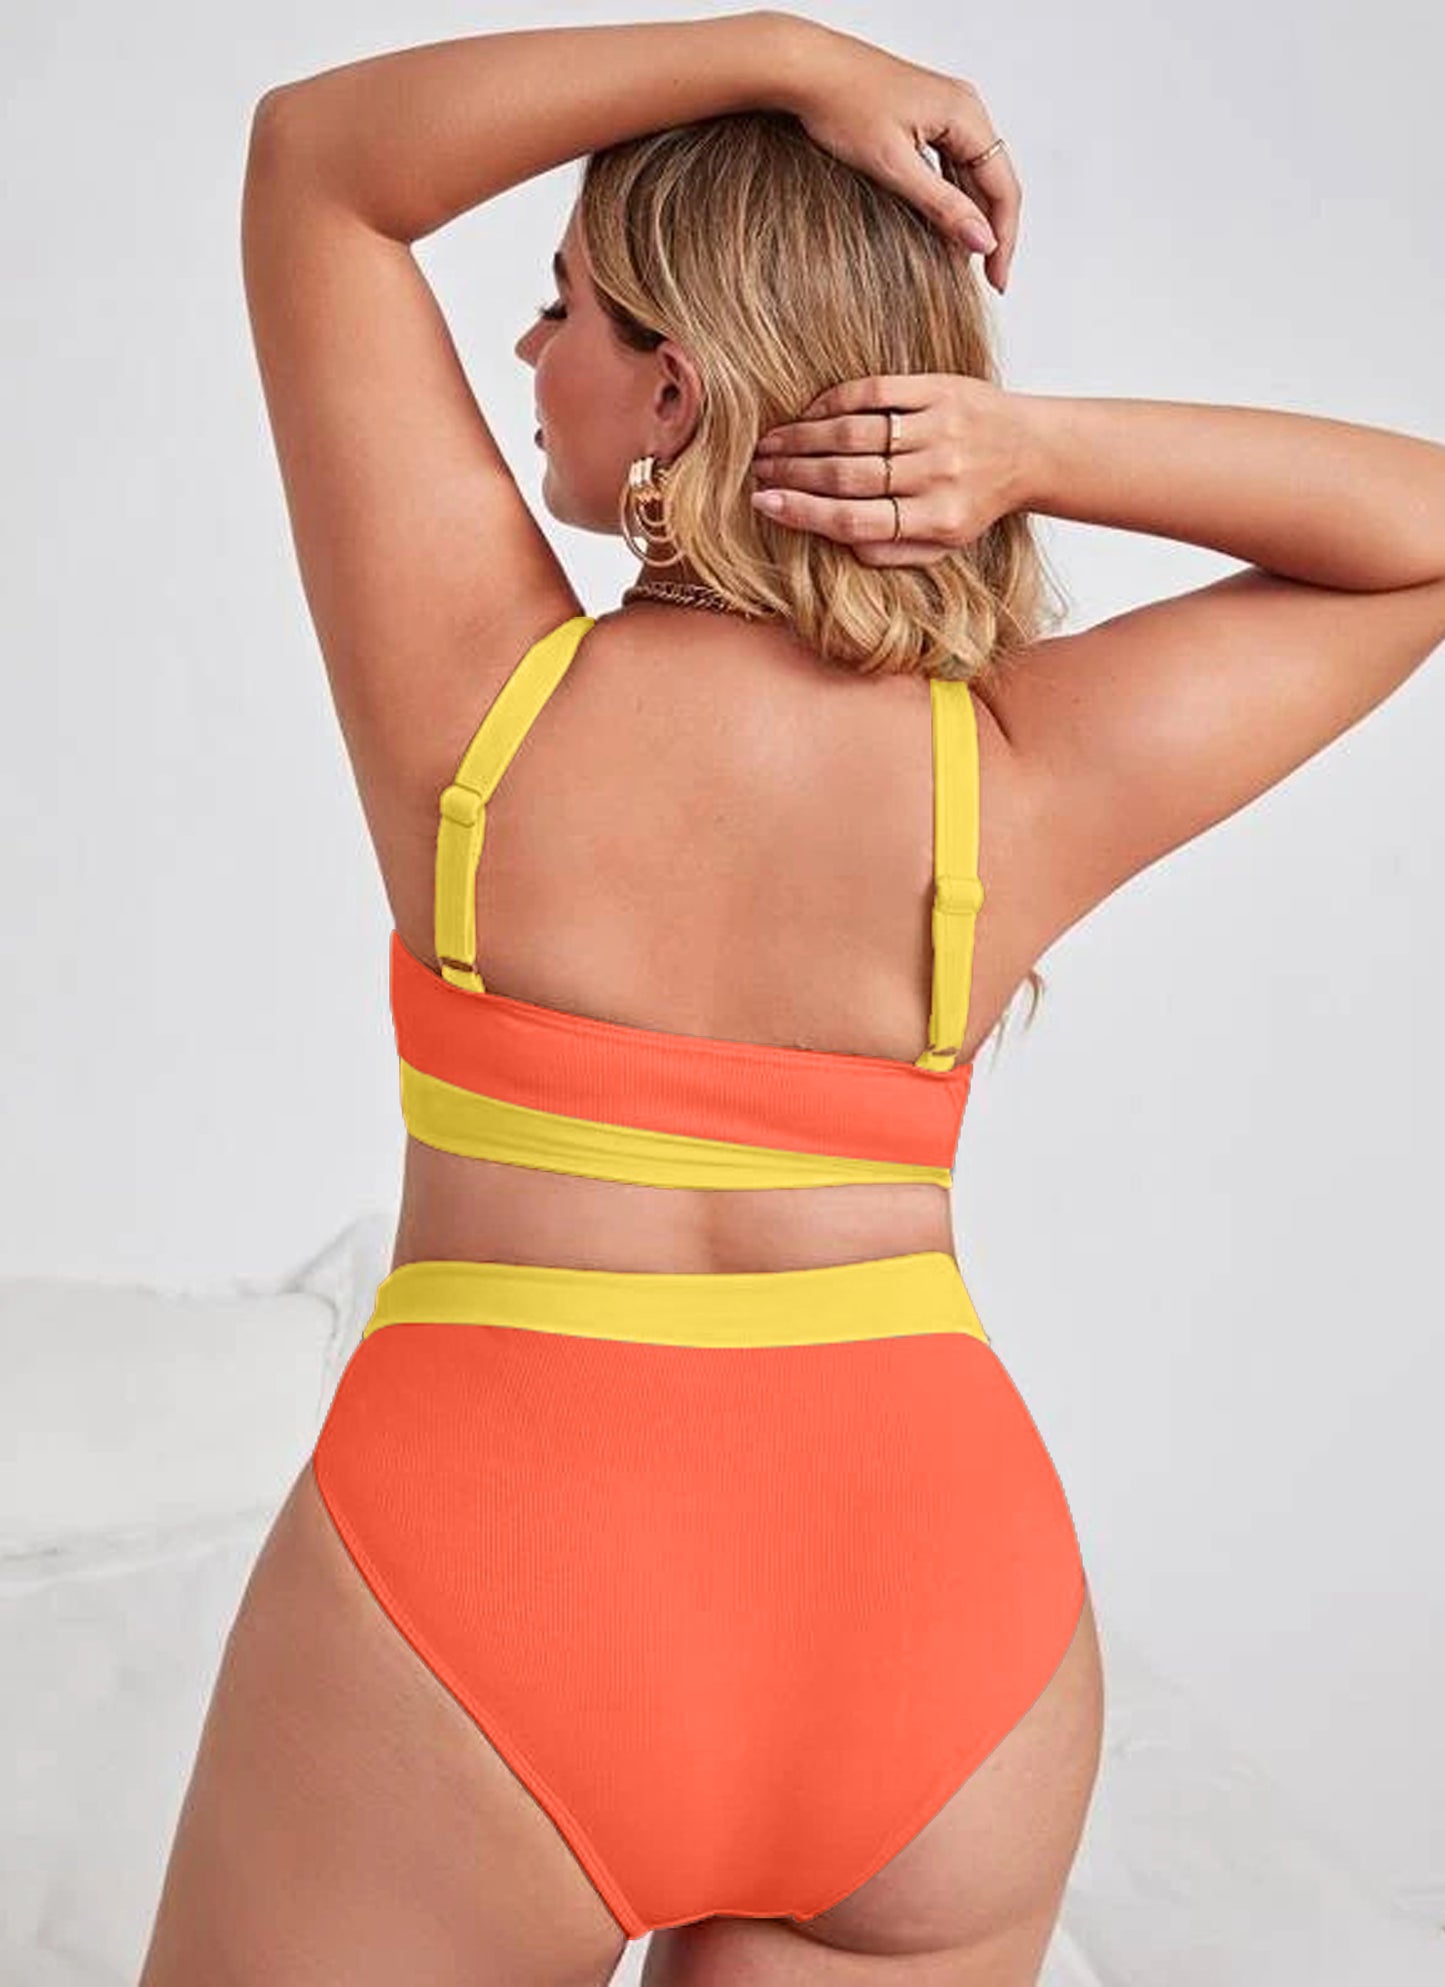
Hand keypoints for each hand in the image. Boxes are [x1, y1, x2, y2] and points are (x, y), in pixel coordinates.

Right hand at [748, 372, 1031, 565]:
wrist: (1032, 450)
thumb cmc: (976, 501)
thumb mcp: (942, 544)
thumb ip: (890, 551)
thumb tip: (833, 538)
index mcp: (936, 521)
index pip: (855, 521)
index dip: (804, 513)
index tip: (764, 504)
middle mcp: (938, 476)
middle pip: (847, 475)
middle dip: (793, 473)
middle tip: (758, 470)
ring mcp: (940, 430)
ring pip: (855, 434)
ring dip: (804, 437)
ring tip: (772, 443)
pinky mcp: (940, 390)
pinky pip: (876, 393)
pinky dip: (835, 401)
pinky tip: (810, 413)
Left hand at [771, 14, 1020, 291]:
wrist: (804, 67)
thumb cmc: (841, 107)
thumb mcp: (894, 166)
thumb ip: (942, 207)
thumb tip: (983, 243)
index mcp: (965, 113)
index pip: (1003, 187)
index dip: (1004, 240)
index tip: (997, 282)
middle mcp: (964, 105)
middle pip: (993, 180)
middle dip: (989, 232)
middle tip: (985, 282)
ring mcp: (945, 107)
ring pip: (971, 174)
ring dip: (969, 217)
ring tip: (959, 263)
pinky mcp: (924, 114)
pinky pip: (950, 162)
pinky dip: (950, 197)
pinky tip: (940, 228)